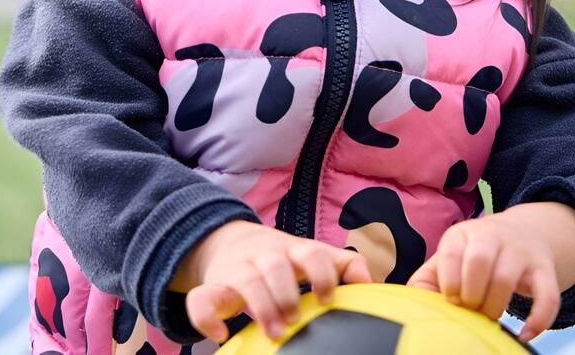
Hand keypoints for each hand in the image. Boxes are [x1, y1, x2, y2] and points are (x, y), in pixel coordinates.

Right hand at [176, 220, 371, 342]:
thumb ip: (343, 265)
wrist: (230, 240)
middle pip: (276, 266)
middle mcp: (266, 255)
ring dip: (261, 307)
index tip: (327, 299)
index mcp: (294, 250)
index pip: (312, 253)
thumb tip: (373, 285)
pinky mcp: (213, 286)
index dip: (322, 274)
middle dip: (287, 294)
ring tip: (274, 333)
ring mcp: (238, 269)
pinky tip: (220, 335)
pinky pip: (202, 299)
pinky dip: (206, 318)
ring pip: (245, 280)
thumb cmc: (283, 257)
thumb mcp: (311, 253)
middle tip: (295, 320)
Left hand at [406, 212, 560, 342]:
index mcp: (463, 233)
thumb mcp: (450, 257)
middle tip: (472, 309)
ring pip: (507, 278)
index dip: (450, 283)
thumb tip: (411, 306)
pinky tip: (525, 334)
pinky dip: (539, 319)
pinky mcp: (545, 268)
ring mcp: (521, 250)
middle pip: (479, 261)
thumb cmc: (474, 256)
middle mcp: (493, 235)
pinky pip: (547, 295)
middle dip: (472, 294)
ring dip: (496, 307)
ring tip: (490, 318)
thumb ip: (427, 280)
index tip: (453, 299)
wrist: (522, 234)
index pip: (451, 254)